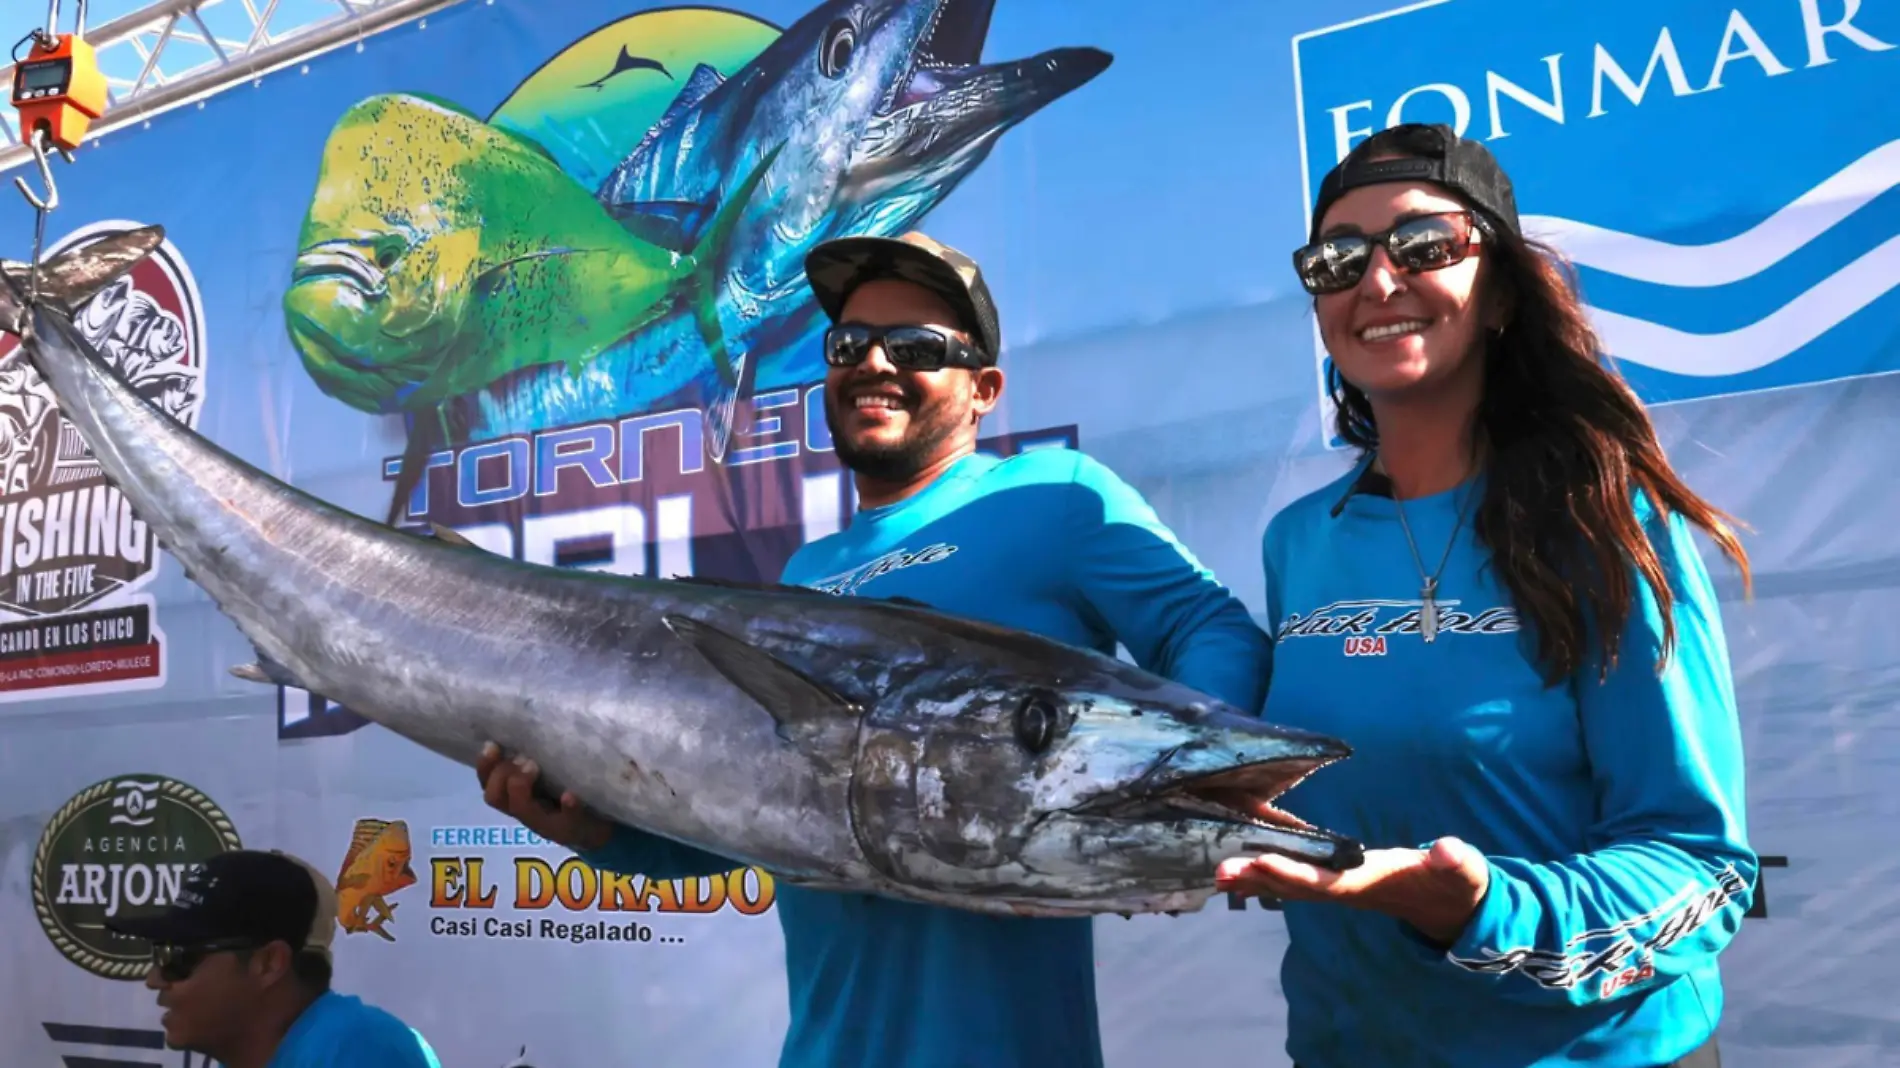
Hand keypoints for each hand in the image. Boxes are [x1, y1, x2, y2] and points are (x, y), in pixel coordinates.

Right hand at [476, 741, 612, 851]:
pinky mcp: (576, 829)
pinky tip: (570, 795)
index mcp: (517, 798)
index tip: (492, 744)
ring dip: (522, 787)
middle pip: (495, 798)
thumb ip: (534, 756)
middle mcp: (528, 814)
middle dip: (502, 774)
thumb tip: (527, 718)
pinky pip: (568, 821)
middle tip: (525, 759)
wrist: (605, 829)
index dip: (484, 766)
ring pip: (523, 812)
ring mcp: (550, 825)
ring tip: (535, 767)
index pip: (488, 784)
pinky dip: (568, 807)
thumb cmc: (572, 793)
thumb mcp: (549, 774)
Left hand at [1216, 836, 1490, 945]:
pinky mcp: (1337, 882)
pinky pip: (1296, 880)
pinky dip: (1268, 875)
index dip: (1296, 874)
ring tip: (1218, 872)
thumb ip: (1456, 862)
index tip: (1263, 862)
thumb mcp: (1461, 871)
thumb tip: (1449, 850)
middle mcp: (1349, 890)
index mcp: (1372, 883)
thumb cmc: (1454, 882)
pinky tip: (1243, 868)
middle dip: (1260, 879)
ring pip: (1291, 887)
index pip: (1328, 881)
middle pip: (1297, 888)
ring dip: (1255, 880)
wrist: (1449, 903)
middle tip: (1220, 871)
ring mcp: (1340, 889)